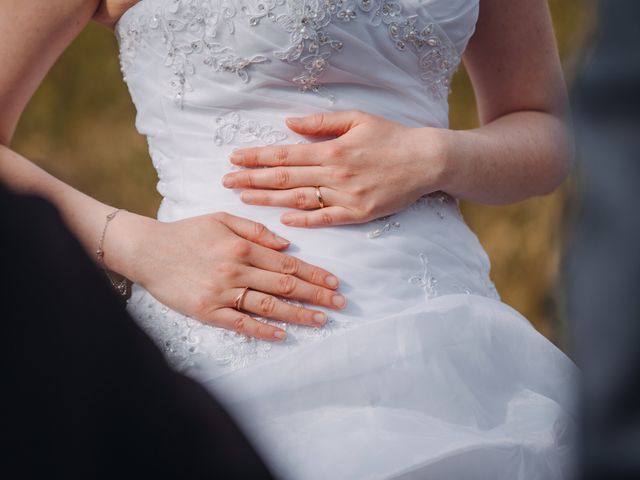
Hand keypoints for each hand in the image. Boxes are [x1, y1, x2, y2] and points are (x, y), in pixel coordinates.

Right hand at [124, 212, 344, 340]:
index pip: (287, 265)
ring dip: (298, 314)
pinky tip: (282, 335)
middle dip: (316, 295)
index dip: (314, 274)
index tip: (334, 283)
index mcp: (242, 248)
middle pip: (285, 286)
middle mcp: (236, 271)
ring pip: (268, 306)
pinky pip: (240, 323)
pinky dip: (263, 330)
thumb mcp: (222, 219)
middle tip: (339, 304)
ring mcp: (222, 293)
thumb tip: (286, 245)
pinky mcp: (207, 311)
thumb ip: (255, 230)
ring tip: (321, 320)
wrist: (148, 251)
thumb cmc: (187, 233)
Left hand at [221, 110, 449, 226]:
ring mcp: (346, 196)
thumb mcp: (357, 119)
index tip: (234, 159)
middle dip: (252, 179)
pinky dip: (305, 219)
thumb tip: (287, 124)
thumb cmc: (391, 137)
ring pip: (300, 199)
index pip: (285, 155)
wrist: (426, 161)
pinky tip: (283, 220)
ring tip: (243, 198)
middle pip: (285, 178)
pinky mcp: (359, 214)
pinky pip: (326, 218)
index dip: (257, 157)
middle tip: (226, 181)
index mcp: (332, 150)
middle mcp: (335, 173)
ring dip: (269, 200)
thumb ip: (321, 124)